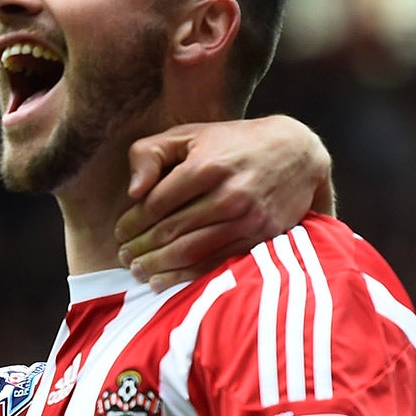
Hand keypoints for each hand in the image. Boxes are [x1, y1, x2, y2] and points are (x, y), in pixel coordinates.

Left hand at [116, 117, 332, 287]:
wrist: (296, 153)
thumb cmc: (232, 143)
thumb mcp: (189, 134)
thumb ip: (151, 153)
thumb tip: (133, 191)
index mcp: (207, 166)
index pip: (156, 203)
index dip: (132, 223)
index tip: (120, 233)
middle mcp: (228, 194)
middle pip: (171, 231)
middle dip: (141, 248)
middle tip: (124, 257)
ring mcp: (247, 218)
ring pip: (190, 251)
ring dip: (158, 265)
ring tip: (137, 271)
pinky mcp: (261, 237)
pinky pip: (215, 262)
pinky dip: (185, 276)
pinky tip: (163, 281)